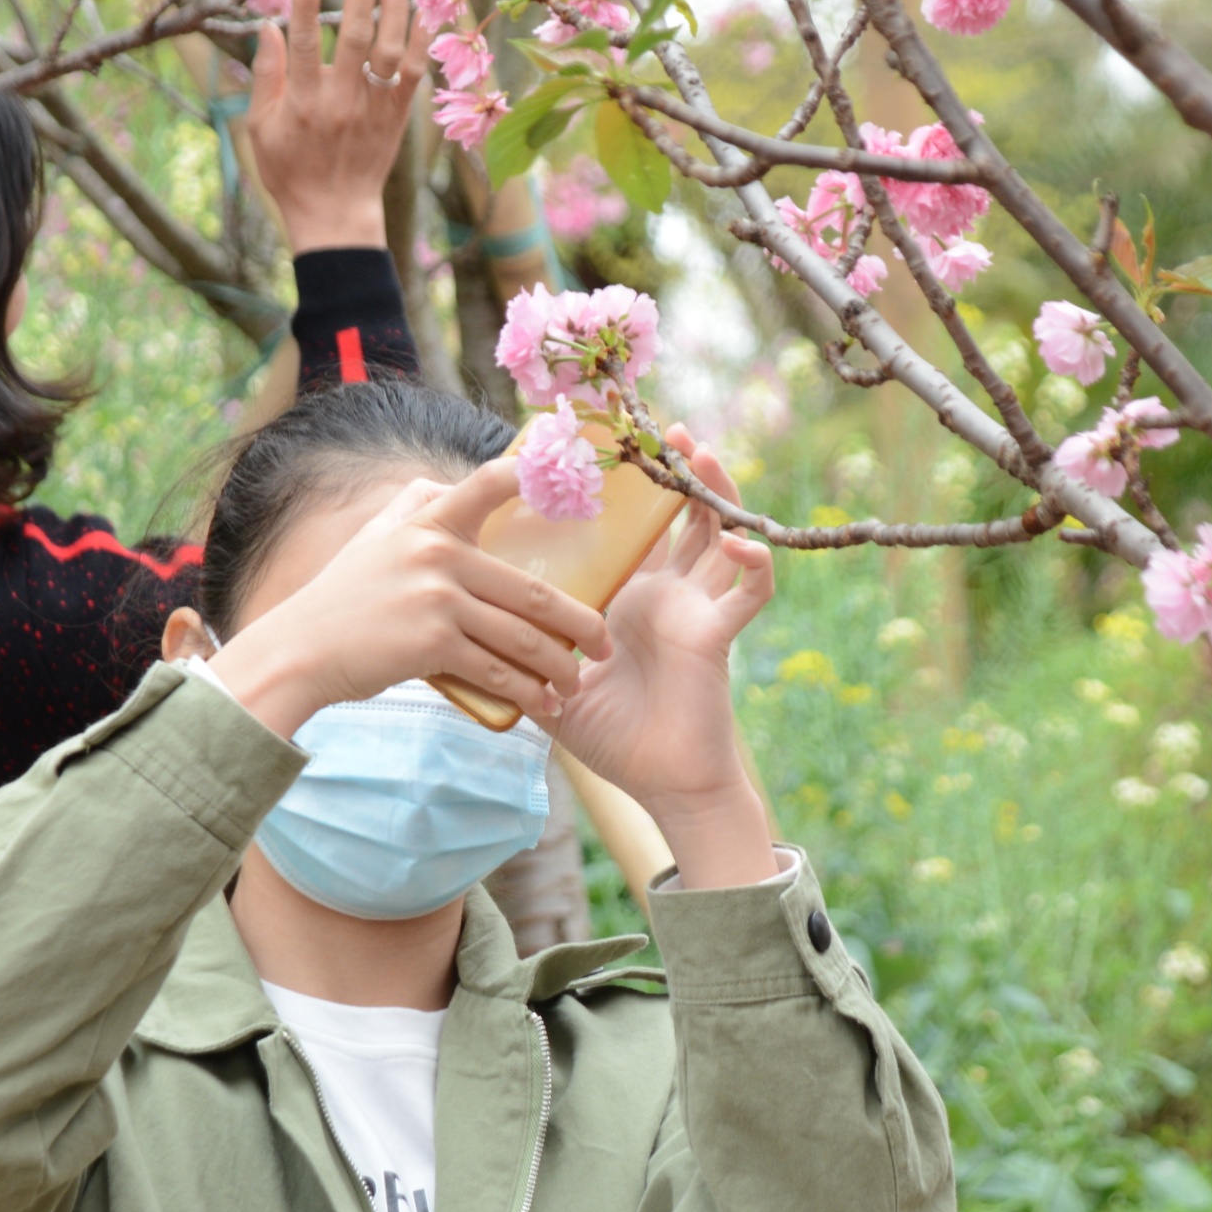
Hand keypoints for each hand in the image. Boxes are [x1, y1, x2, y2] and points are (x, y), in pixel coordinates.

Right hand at [201, 460, 610, 738]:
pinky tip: (543, 707)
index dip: (530, 477)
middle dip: (581, 624)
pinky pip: (495, 670)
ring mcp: (437, 599)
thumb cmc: (340, 597)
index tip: (573, 483)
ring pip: (521, 637)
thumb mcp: (373, 538)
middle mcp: (438, 554)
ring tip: (575, 686)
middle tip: (603, 644)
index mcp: (428, 522)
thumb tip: (449, 487)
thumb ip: (413, 508)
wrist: (299, 650)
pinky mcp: (431, 643)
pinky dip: (525, 693)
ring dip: (559, 668)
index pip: (485, 484)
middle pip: (533, 592)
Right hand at [245, 0, 427, 253]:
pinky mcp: (398, 116)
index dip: (307, 3)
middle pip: (354, 36)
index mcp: (304, 101)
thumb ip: (265, 77)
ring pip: (389, 51)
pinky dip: (420, 42)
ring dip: (395, 8)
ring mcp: (374, 108)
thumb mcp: (261, 127)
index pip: (305, 42)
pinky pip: (413, 74)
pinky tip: (426, 12)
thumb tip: (268, 27)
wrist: (334, 214)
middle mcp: (342, 100)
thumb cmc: (289, 171)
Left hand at [542, 427, 777, 889]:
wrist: (656, 782)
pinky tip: (736, 543)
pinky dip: (752, 564)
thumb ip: (517, 648)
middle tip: (670, 429)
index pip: (632, 529)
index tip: (609, 446)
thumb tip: (459, 622)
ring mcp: (695, 609)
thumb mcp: (551, 681)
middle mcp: (666, 593)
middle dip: (678, 472)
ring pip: (720, 535)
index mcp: (628, 596)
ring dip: (717, 494)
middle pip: (682, 516)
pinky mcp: (716, 635)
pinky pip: (748, 594)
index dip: (628, 489)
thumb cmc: (611, 735)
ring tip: (702, 456)